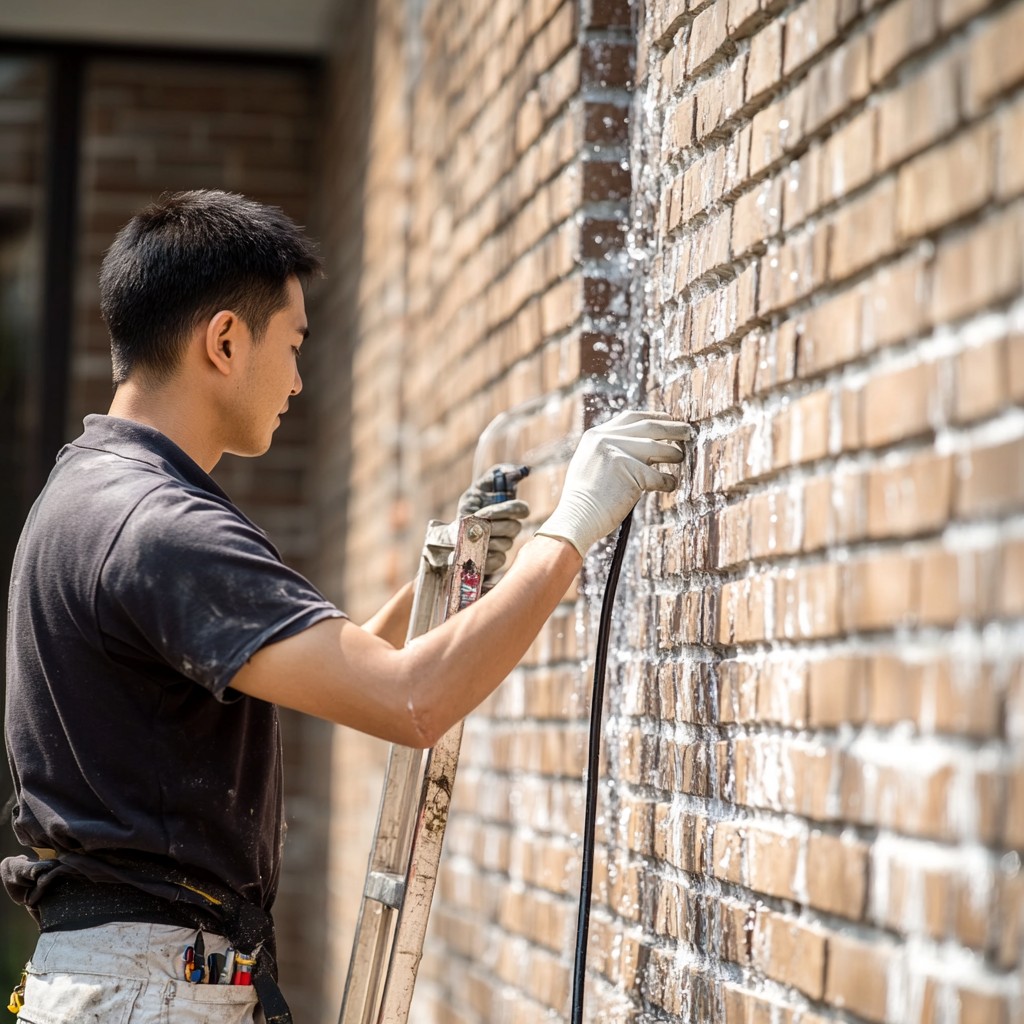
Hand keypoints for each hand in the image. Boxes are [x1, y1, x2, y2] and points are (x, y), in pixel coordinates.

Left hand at [454, 465, 530, 574]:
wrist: (453, 533)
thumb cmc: (469, 508)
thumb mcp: (479, 488)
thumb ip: (498, 474)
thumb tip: (522, 469)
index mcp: (511, 512)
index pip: (522, 510)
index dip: (506, 510)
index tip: (485, 510)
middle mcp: (512, 529)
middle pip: (513, 528)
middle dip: (492, 525)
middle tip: (473, 524)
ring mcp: (505, 546)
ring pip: (504, 544)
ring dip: (485, 539)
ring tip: (469, 537)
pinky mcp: (497, 562)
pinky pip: (497, 560)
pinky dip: (483, 554)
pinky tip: (472, 550)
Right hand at [535, 410, 692, 556]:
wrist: (576, 519)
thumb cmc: (585, 500)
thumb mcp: (589, 464)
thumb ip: (608, 450)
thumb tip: (641, 445)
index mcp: (595, 435)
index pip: (631, 418)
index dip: (653, 417)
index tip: (668, 419)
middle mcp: (605, 439)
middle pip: (649, 427)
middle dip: (672, 428)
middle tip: (689, 432)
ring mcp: (617, 453)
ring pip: (657, 447)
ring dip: (674, 453)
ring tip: (681, 458)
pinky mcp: (630, 471)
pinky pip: (658, 475)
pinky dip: (668, 481)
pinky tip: (671, 484)